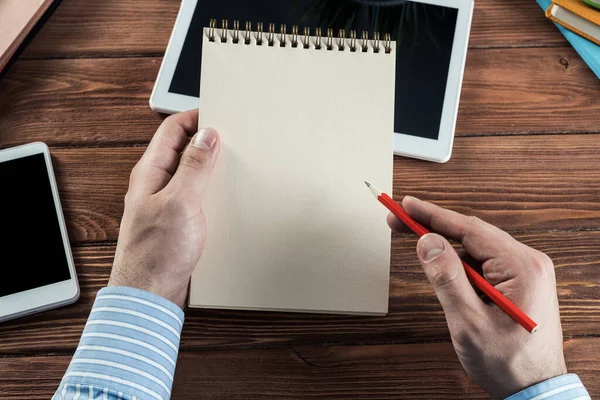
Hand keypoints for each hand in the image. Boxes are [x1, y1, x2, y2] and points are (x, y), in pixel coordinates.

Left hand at [108, 110, 219, 307]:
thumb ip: (194, 167)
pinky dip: (210, 187)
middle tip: (232, 137)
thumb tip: (207, 136)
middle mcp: (155, 184)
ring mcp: (165, 202)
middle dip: (206, 139)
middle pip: (181, 149)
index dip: (195, 117)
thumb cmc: (156, 253)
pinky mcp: (176, 220)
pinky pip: (194, 193)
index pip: (171, 130)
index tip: (220, 114)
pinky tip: (224, 194)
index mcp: (150, 173)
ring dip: (209, 164)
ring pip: (189, 172)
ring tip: (232, 163)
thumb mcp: (180, 203)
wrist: (151, 294)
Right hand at [388, 196, 566, 398]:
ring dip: (444, 246)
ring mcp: (524, 272)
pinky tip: (441, 266)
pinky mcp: (517, 282)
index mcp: (522, 267)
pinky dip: (457, 262)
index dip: (432, 215)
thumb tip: (427, 242)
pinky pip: (481, 263)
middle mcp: (527, 263)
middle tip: (399, 221)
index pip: (468, 229)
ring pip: (474, 248)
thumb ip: (447, 279)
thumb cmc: (509, 363)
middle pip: (470, 234)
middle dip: (432, 226)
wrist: (535, 390)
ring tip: (414, 242)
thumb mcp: (468, 322)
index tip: (406, 205)